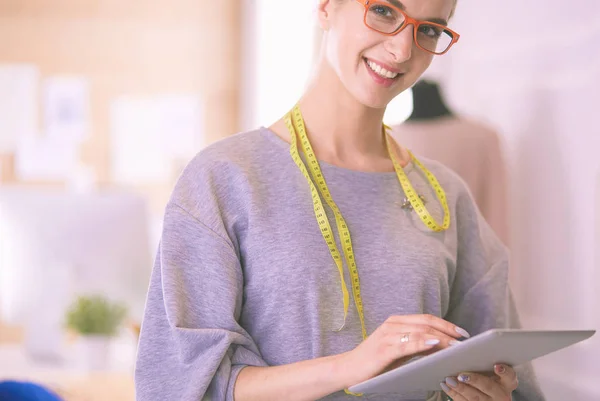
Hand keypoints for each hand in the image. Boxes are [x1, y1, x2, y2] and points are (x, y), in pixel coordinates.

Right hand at [337, 314, 470, 387]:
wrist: (348, 369)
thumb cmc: (375, 361)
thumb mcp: (399, 350)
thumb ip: (417, 345)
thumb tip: (442, 344)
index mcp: (396, 322)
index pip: (426, 318)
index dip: (446, 324)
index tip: (463, 333)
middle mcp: (392, 325)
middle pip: (425, 324)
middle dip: (448, 331)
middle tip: (464, 341)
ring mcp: (387, 335)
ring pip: (420, 332)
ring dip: (441, 338)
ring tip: (456, 345)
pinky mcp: (384, 349)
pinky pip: (407, 343)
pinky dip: (422, 342)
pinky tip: (435, 344)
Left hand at [441, 364, 518, 400]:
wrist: (489, 399)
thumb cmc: (487, 380)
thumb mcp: (491, 374)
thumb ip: (484, 364)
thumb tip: (462, 348)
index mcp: (506, 383)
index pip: (510, 376)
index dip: (504, 371)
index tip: (496, 366)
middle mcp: (500, 394)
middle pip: (488, 386)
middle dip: (474, 380)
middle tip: (461, 375)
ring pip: (475, 397)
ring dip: (460, 388)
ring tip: (449, 380)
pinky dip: (454, 394)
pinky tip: (446, 386)